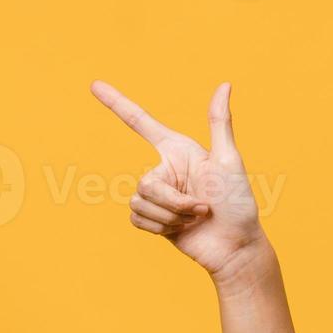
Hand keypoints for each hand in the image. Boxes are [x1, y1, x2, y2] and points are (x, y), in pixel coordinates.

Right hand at [91, 79, 265, 279]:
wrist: (235, 247)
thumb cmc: (238, 203)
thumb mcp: (229, 161)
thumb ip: (219, 122)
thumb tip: (225, 84)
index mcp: (179, 150)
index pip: (141, 122)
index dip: (117, 103)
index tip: (94, 85)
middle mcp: (165, 169)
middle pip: (145, 183)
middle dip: (174, 203)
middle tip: (203, 209)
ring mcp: (158, 195)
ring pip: (138, 202)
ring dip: (171, 218)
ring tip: (196, 219)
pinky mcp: (153, 219)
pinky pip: (136, 219)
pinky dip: (161, 228)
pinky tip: (182, 230)